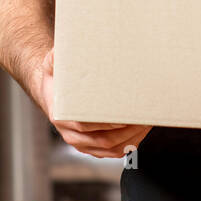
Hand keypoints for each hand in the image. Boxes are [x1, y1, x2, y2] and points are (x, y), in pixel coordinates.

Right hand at [32, 48, 152, 158]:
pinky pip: (112, 152)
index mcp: (62, 115)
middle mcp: (71, 133)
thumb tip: (64, 48)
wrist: (53, 95)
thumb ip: (56, 58)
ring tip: (148, 122)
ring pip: (110, 148)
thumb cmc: (57, 80)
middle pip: (103, 140)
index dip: (107, 122)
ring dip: (132, 137)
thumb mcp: (53, 65)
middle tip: (145, 116)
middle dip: (127, 130)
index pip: (85, 125)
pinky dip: (129, 144)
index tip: (125, 115)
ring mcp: (81, 143)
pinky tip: (141, 131)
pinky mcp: (91, 147)